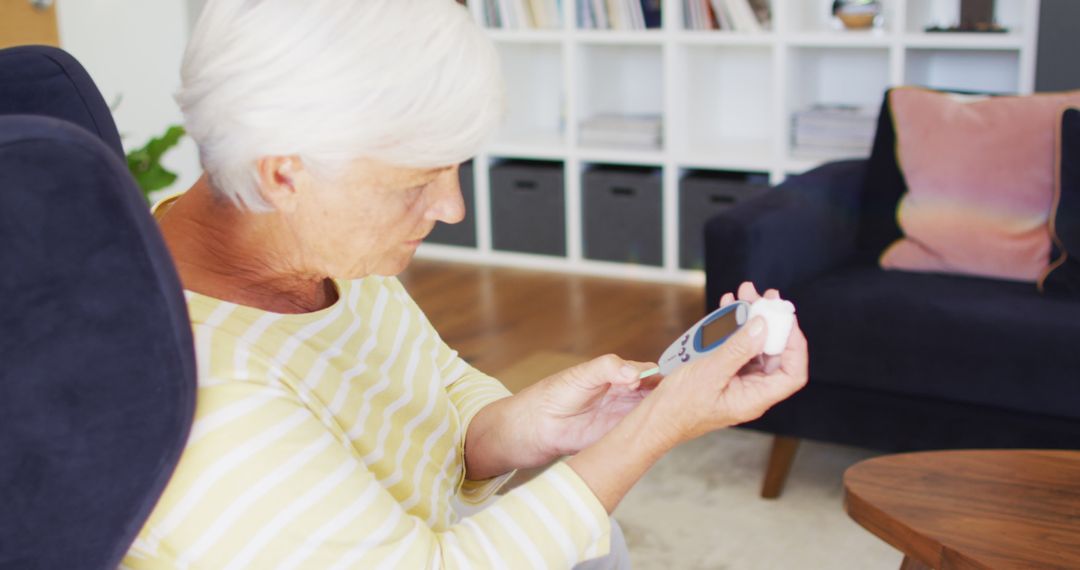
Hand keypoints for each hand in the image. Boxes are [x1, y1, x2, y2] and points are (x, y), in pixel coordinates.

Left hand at [519, 355, 656, 460]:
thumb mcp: (583, 373)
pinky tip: (653, 434)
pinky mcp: (621, 437)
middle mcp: (628, 395)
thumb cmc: (559, 392)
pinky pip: (642, 436)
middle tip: (668, 403)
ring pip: (654, 416)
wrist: (540, 424)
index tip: (651, 384)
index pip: (651, 373)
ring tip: (663, 418)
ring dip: (661, 416)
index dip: (656, 377)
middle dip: (668, 397)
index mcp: (622, 375)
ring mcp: (626, 417)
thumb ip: (609, 368)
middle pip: (658, 395)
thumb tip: (635, 373)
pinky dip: (650, 435)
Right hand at [645, 282, 808, 446]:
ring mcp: (738, 381)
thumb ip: (738, 349)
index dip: (794, 344)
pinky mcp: (724, 373)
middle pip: (775, 354)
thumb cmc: (679, 406)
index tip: (784, 317)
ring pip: (755, 346)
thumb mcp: (709, 373)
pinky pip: (736, 347)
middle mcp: (751, 390)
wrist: (655, 418)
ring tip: (744, 295)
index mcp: (754, 398)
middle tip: (763, 298)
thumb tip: (763, 326)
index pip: (792, 373)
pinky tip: (727, 308)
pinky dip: (734, 327)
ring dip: (751, 319)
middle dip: (771, 323)